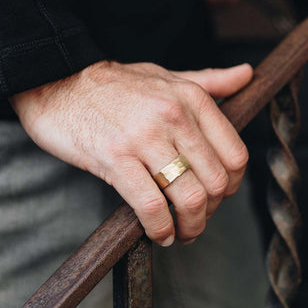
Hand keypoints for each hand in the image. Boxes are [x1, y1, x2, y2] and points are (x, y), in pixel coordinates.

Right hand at [10, 61, 251, 245]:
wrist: (60, 83)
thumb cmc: (117, 84)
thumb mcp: (168, 75)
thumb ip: (211, 80)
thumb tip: (247, 74)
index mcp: (191, 98)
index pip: (234, 155)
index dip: (230, 186)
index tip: (216, 197)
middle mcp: (174, 116)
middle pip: (215, 182)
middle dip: (210, 212)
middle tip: (195, 219)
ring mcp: (144, 137)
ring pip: (189, 197)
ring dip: (190, 226)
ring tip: (180, 232)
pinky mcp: (115, 158)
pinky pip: (151, 205)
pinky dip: (160, 229)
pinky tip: (158, 233)